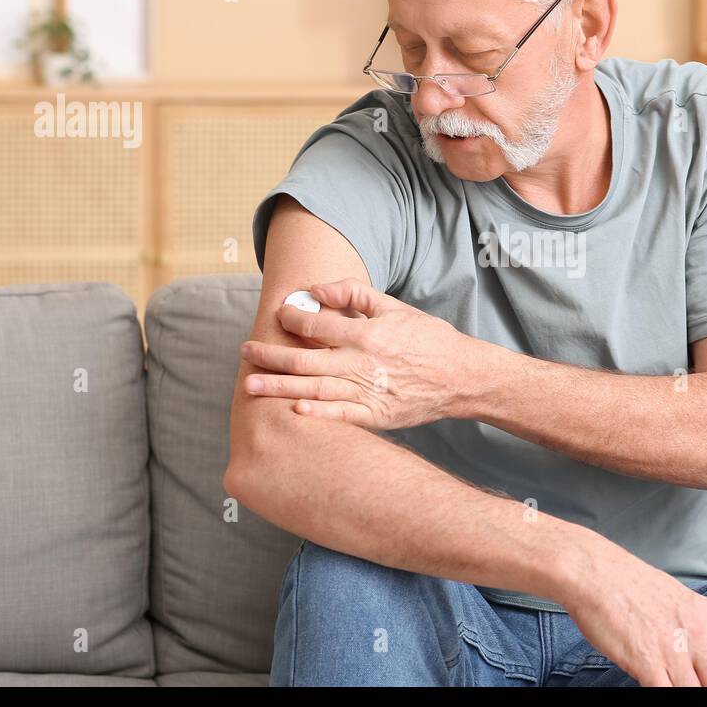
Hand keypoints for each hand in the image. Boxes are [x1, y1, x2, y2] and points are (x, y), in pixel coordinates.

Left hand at [239, 278, 480, 429]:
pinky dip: (316, 414)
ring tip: (250, 384)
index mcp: (367, 334)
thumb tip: (317, 289)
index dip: (291, 318)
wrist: (461, 377)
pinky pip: (340, 416)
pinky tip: (293, 410)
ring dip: (279, 387)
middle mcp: (363, 364)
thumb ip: (355, 294)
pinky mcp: (376, 416)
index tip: (278, 315)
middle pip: (304, 360)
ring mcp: (369, 392)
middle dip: (270, 356)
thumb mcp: (395, 307)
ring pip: (314, 390)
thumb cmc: (429, 339)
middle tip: (244, 352)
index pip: (316, 324)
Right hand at [561, 542, 706, 686]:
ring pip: (696, 694)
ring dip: (690, 700)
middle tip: (706, 700)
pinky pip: (667, 695)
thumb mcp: (677, 599)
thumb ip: (693, 627)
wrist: (596, 573)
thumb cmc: (628, 584)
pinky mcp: (647, 662)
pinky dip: (667, 700)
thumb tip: (699, 654)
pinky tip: (657, 690)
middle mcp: (697, 635)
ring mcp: (674, 650)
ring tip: (676, 691)